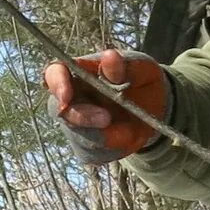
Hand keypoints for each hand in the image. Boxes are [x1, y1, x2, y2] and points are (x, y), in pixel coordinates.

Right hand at [45, 49, 168, 164]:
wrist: (155, 110)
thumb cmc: (143, 81)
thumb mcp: (143, 69)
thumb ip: (126, 66)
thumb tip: (109, 56)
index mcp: (80, 73)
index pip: (55, 73)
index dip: (56, 84)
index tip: (66, 97)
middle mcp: (71, 99)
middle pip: (59, 110)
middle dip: (82, 117)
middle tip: (107, 118)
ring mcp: (75, 125)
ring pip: (79, 135)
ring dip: (107, 135)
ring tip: (131, 128)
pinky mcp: (85, 147)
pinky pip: (93, 153)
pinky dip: (114, 148)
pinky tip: (126, 137)